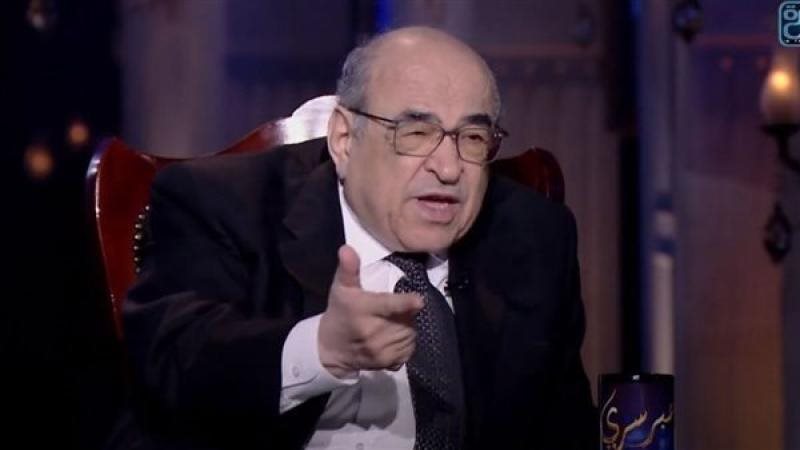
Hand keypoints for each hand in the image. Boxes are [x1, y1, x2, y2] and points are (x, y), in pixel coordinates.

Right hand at [318, 245, 422, 377]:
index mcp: (363, 310)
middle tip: (391, 310)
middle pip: (406, 319)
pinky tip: (393, 336)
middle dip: (406, 313)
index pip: (388, 306)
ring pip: (410, 334)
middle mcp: (373, 333)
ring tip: (391, 322)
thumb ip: (349, 268)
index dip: (405, 303)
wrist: (330, 348)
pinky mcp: (387, 363)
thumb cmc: (340, 312)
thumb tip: (347, 248)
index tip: (418, 300)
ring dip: (407, 326)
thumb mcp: (341, 288)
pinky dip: (406, 342)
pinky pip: (409, 350)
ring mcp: (380, 351)